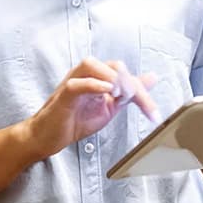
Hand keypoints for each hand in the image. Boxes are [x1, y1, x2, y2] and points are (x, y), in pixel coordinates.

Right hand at [20, 57, 157, 160]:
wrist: (49, 137)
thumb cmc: (75, 120)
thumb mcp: (110, 107)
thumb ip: (129, 92)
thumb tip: (152, 77)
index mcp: (98, 76)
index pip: (126, 74)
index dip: (143, 93)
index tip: (153, 115)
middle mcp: (86, 74)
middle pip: (115, 66)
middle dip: (132, 86)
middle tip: (138, 104)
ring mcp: (73, 81)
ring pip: (93, 65)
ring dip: (112, 78)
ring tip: (121, 96)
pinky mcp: (64, 94)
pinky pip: (77, 83)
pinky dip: (93, 85)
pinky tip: (107, 93)